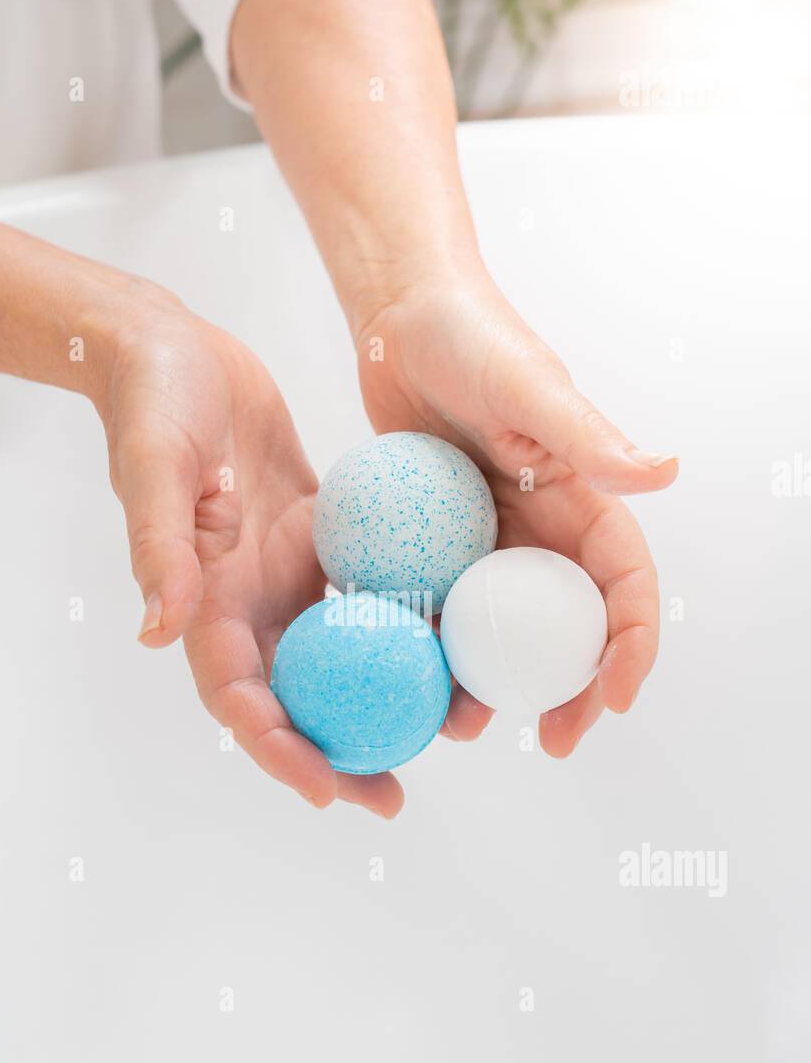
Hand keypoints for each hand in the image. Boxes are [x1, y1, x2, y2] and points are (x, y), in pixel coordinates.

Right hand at [100, 295, 402, 817]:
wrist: (174, 349)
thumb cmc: (156, 401)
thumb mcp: (155, 468)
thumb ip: (161, 548)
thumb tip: (161, 633)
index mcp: (204, 603)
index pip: (239, 698)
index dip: (279, 751)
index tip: (327, 792)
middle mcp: (247, 604)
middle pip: (295, 701)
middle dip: (338, 755)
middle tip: (391, 797)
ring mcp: (283, 578)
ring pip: (338, 659)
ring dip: (382, 699)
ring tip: (442, 732)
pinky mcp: (315, 544)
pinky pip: (364, 596)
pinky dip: (400, 623)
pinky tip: (451, 641)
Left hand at [355, 268, 677, 755]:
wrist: (399, 320)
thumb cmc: (469, 337)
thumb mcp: (527, 386)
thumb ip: (585, 435)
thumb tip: (663, 473)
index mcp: (582, 501)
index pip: (623, 584)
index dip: (632, 644)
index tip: (616, 698)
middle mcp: (542, 532)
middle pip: (570, 630)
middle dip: (572, 692)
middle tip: (553, 742)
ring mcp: (489, 544)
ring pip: (502, 634)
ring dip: (494, 688)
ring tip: (465, 728)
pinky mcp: (438, 546)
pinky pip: (442, 609)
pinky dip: (434, 651)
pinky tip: (411, 684)